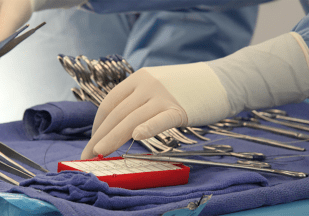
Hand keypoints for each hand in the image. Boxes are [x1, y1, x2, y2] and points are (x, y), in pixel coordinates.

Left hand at [81, 32, 308, 158]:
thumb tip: (120, 121)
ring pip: (132, 119)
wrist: (222, 79)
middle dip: (100, 135)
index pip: (110, 102)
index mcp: (139, 78)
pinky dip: (148, 128)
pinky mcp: (180, 108)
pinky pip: (160, 119)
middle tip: (89, 153)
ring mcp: (163, 95)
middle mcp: (147, 84)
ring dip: (113, 137)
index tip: (94, 138)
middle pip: (117, 113)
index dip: (98, 123)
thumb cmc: (188, 87)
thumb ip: (140, 98)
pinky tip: (137, 137)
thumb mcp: (158, 84)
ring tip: (100, 153)